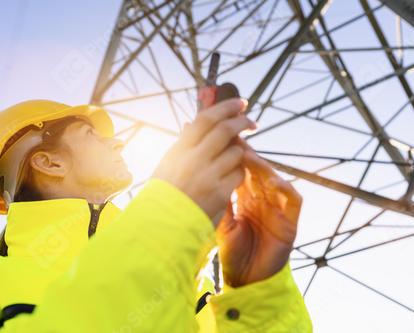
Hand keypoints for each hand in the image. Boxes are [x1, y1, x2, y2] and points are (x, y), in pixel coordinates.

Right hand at [152, 98, 255, 225]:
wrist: (162, 226)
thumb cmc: (163, 195)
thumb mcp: (167, 164)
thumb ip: (183, 144)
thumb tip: (193, 123)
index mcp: (179, 149)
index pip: (205, 119)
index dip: (225, 108)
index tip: (239, 104)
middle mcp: (193, 159)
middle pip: (225, 130)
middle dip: (242, 121)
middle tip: (251, 122)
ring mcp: (208, 176)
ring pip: (236, 152)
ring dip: (240, 151)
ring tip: (235, 157)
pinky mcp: (220, 193)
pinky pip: (238, 174)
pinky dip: (239, 171)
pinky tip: (233, 175)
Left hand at [216, 141, 301, 286]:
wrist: (247, 281)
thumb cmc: (232, 253)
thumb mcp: (221, 223)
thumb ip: (218, 200)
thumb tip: (201, 174)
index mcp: (246, 198)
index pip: (240, 170)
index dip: (232, 155)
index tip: (218, 141)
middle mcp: (263, 199)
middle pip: (257, 170)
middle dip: (247, 154)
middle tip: (235, 139)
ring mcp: (278, 208)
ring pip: (274, 179)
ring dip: (263, 167)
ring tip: (248, 156)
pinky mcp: (291, 221)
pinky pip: (293, 199)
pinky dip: (284, 188)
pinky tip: (271, 181)